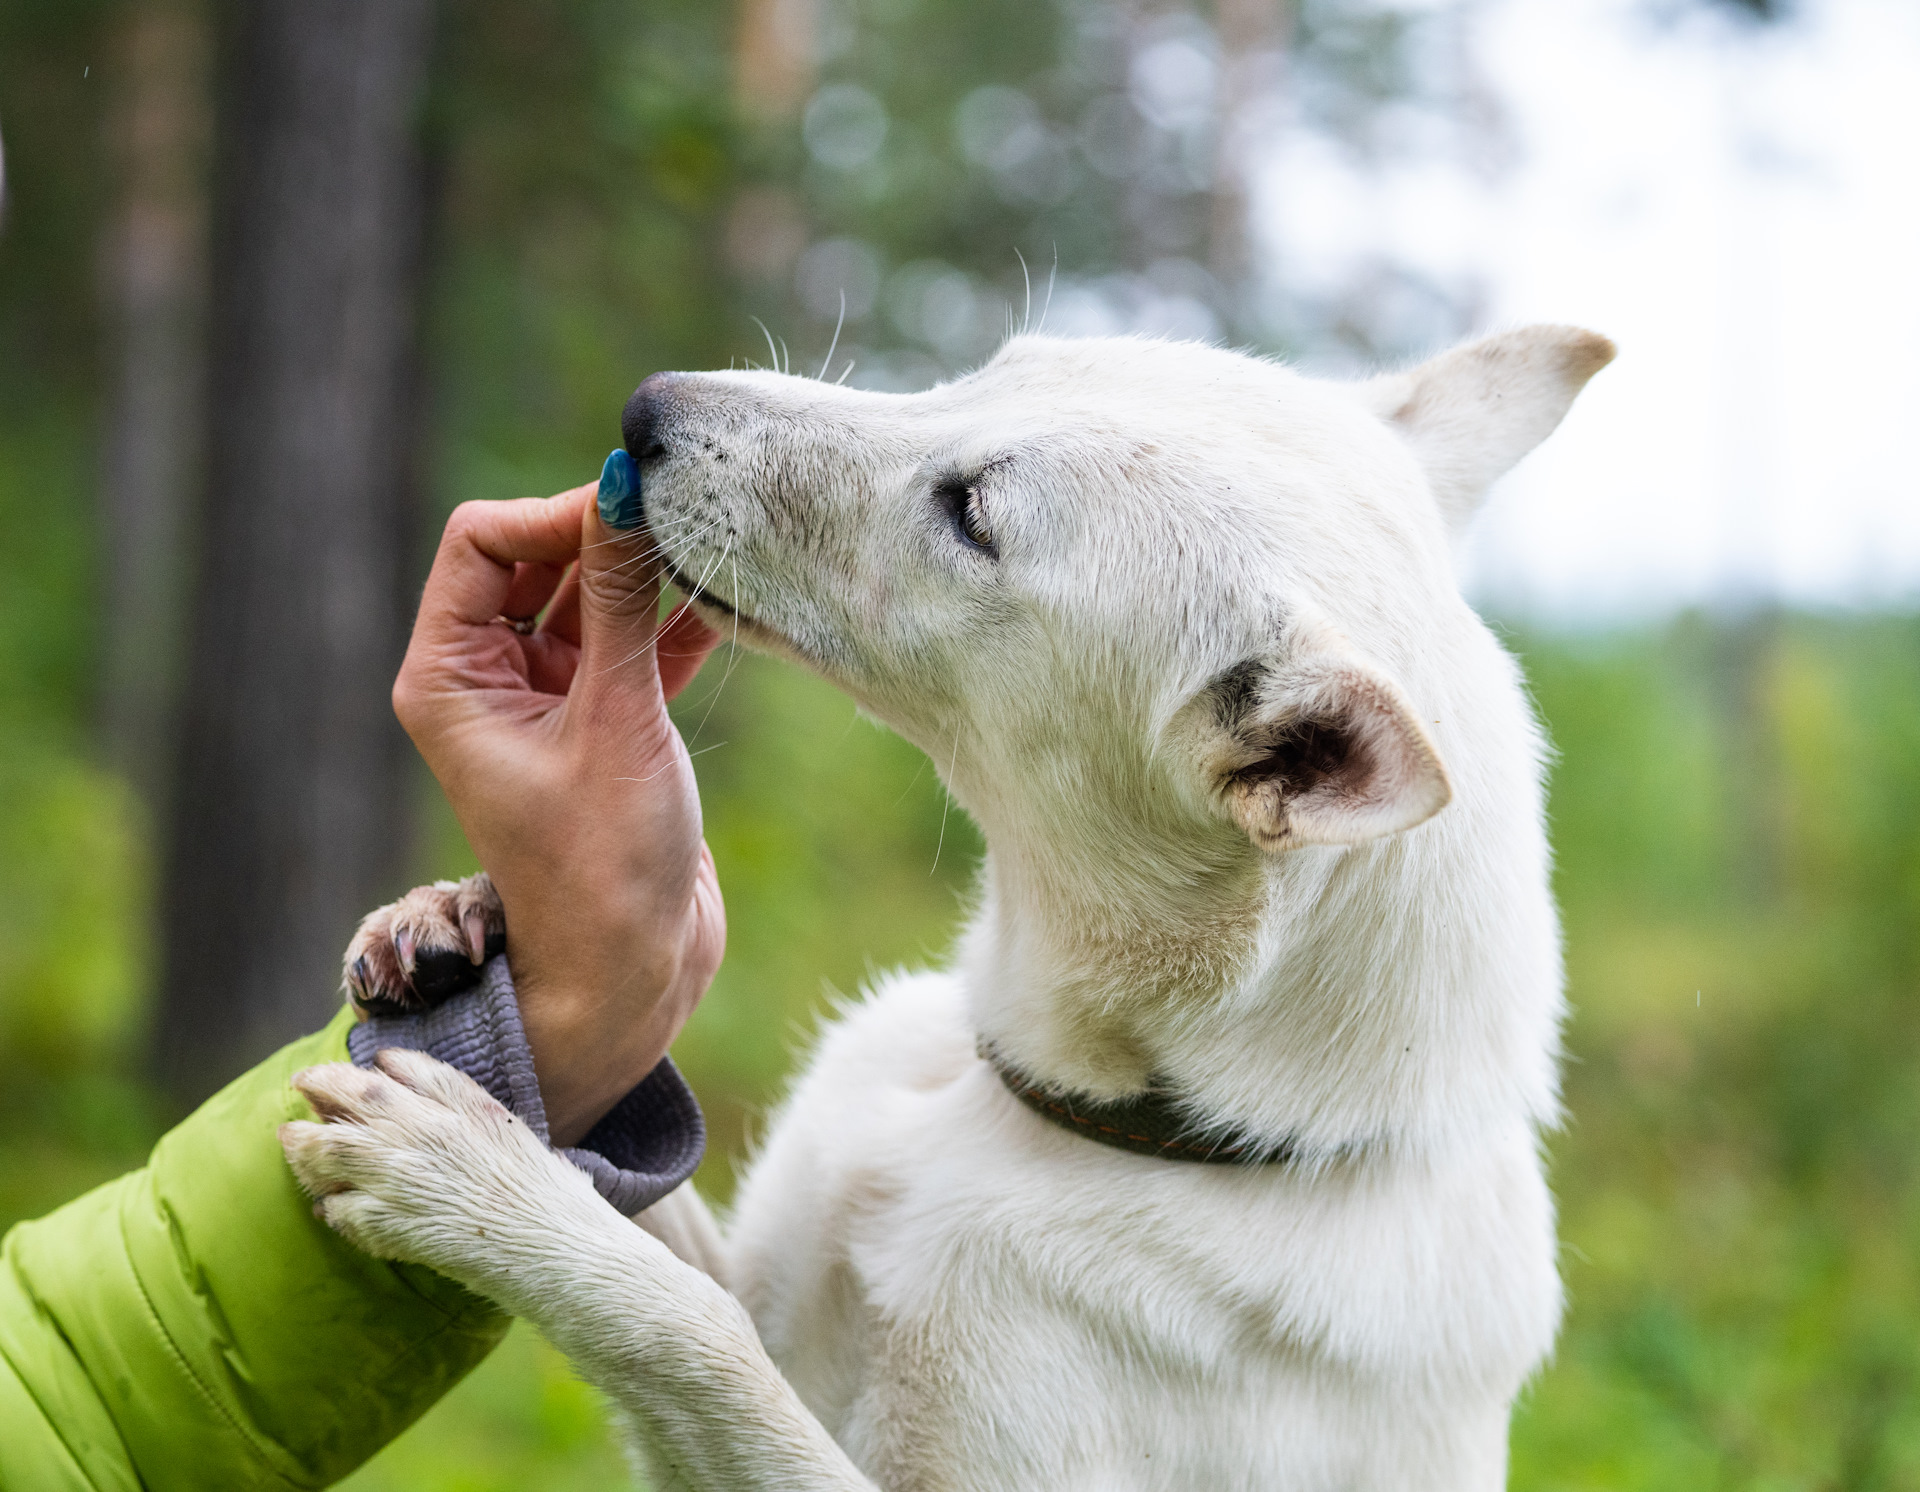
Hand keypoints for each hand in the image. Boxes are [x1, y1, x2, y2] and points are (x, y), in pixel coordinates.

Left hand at [392, 483, 723, 1144]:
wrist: (632, 974)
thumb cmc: (600, 868)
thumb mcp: (616, 722)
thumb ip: (621, 600)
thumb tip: (622, 487)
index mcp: (449, 678)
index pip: (481, 543)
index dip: (552, 515)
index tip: (629, 512)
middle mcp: (489, 680)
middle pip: (541, 559)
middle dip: (608, 533)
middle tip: (685, 513)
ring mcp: (550, 698)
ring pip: (597, 595)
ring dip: (653, 572)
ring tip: (719, 542)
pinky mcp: (608, 721)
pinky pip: (639, 640)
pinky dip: (681, 618)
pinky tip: (734, 592)